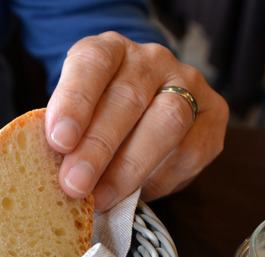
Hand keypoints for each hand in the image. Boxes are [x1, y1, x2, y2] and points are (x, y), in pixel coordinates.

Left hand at [45, 32, 227, 210]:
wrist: (144, 115)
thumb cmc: (98, 118)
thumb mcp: (75, 115)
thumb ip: (65, 133)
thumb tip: (51, 172)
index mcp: (109, 50)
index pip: (93, 64)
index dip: (75, 102)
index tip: (58, 140)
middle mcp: (151, 60)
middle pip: (129, 98)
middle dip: (99, 147)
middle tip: (75, 184)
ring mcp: (187, 83)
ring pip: (167, 121)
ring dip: (130, 167)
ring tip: (101, 197)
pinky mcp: (213, 114)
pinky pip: (190, 151)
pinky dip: (159, 179)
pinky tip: (134, 194)